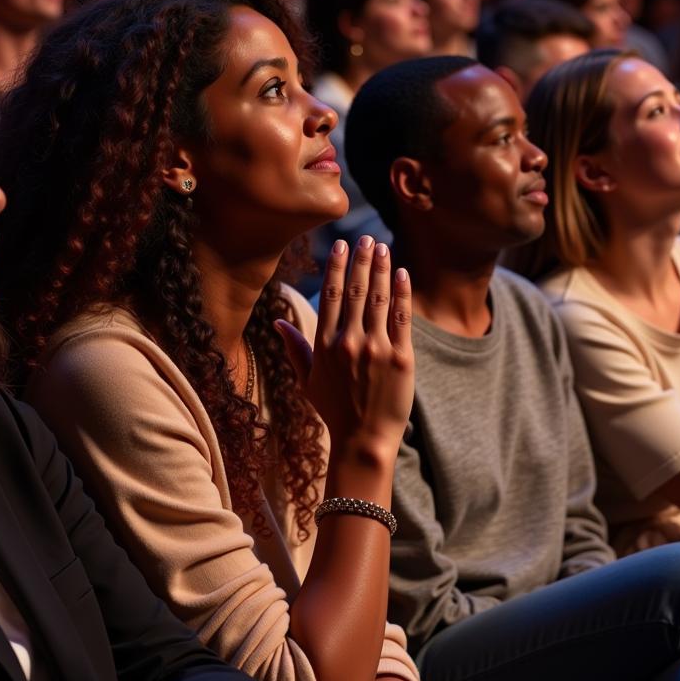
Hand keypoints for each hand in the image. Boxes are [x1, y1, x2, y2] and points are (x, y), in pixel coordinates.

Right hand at [277, 236, 413, 456]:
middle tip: (367, 238)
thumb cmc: (334, 411)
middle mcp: (349, 342)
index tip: (342, 245)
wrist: (363, 441)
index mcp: (325, 345)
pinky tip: (401, 273)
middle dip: (362, 261)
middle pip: (355, 291)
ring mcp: (376, 349)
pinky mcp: (401, 358)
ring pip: (378, 299)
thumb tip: (277, 322)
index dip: (337, 267)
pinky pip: (401, 317)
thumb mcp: (307, 380)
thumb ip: (295, 348)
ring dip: (381, 270)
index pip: (331, 295)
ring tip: (383, 248)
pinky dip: (401, 293)